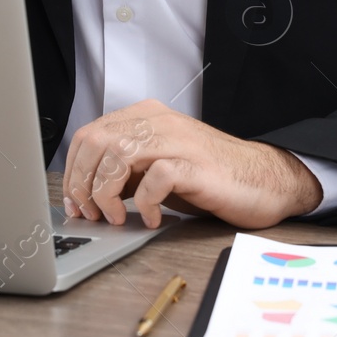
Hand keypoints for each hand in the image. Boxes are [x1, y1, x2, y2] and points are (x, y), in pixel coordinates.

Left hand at [60, 99, 323, 229]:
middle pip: (96, 142)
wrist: (263, 179)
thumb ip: (125, 171)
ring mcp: (177, 141)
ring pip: (117, 154)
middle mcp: (158, 122)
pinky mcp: (195, 165)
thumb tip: (86, 194)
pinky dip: (144, 203)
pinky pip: (155, 178)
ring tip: (117, 217)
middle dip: (83, 183)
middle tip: (91, 213)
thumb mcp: (157, 168)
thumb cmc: (210, 176)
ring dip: (107, 193)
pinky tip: (152, 218)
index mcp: (145, 118)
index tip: (75, 202)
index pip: (89, 134)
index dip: (73, 171)